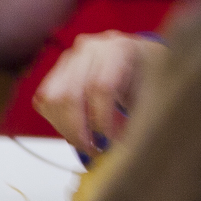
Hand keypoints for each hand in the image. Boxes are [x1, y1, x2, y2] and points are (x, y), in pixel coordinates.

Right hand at [34, 33, 159, 154]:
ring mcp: (70, 58)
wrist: (140, 60)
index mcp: (118, 49)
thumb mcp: (155, 94)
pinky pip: (45, 101)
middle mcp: (89, 49)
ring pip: (52, 98)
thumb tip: (122, 150)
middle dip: (78, 129)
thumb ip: (139, 117)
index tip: (110, 142)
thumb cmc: (149, 79)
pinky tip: (76, 130)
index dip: (102, 120)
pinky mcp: (56, 71)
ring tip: (85, 143)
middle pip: (69, 93)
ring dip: (65, 128)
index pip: (100, 87)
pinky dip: (56, 121)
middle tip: (93, 150)